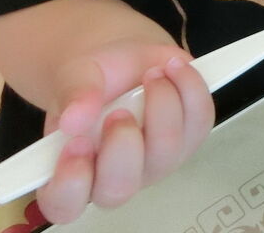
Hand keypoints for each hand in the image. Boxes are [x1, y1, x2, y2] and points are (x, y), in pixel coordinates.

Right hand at [37, 42, 214, 223]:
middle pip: (119, 188)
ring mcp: (155, 162)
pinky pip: (200, 121)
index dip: (70, 184)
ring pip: (167, 152)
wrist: (124, 59)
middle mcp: (114, 177)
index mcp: (73, 171)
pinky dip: (190, 89)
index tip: (77, 144)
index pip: (64, 204)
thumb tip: (73, 121)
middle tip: (119, 110)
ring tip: (151, 75)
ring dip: (162, 107)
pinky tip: (174, 68)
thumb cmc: (91, 79)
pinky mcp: (189, 139)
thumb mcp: (74, 76)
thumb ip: (73, 96)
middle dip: (122, 146)